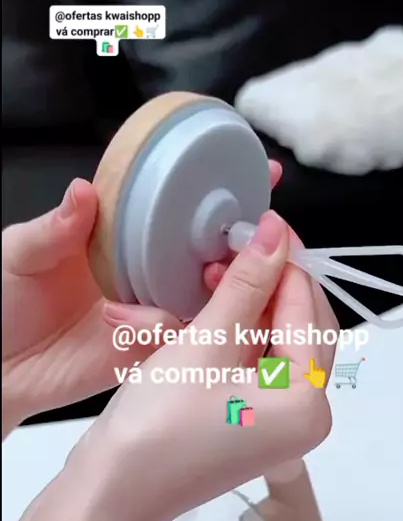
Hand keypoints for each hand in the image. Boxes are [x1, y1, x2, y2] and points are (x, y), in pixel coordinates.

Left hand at [1, 163, 282, 430]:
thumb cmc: (2, 305)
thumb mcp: (18, 254)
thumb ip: (53, 229)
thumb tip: (83, 194)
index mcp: (115, 237)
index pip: (171, 205)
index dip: (212, 186)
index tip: (255, 170)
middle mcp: (140, 271)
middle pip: (204, 249)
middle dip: (242, 237)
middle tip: (259, 230)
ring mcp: (149, 311)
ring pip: (206, 295)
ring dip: (227, 283)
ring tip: (226, 275)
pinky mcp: (149, 350)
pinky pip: (186, 340)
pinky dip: (201, 332)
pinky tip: (200, 322)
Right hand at [73, 211, 337, 520]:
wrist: (110, 494)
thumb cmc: (156, 430)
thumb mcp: (206, 343)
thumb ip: (246, 286)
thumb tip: (276, 236)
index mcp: (308, 404)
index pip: (310, 312)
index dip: (286, 262)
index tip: (266, 224)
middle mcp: (301, 418)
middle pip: (298, 328)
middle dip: (268, 284)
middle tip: (238, 248)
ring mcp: (274, 424)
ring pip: (273, 344)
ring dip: (247, 306)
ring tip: (215, 275)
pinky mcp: (246, 423)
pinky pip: (252, 365)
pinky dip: (234, 334)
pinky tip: (209, 308)